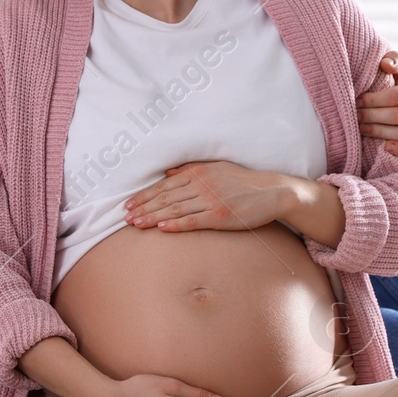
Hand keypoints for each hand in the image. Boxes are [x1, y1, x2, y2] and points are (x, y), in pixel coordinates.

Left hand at [124, 161, 290, 231]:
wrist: (272, 191)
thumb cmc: (243, 181)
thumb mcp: (216, 168)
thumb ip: (191, 170)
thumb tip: (168, 173)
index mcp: (198, 173)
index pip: (164, 186)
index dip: (144, 196)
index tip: (129, 205)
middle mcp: (201, 185)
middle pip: (165, 198)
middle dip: (143, 208)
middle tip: (125, 217)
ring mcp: (210, 200)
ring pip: (175, 209)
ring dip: (153, 217)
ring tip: (136, 224)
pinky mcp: (220, 216)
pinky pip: (193, 220)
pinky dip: (176, 224)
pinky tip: (162, 228)